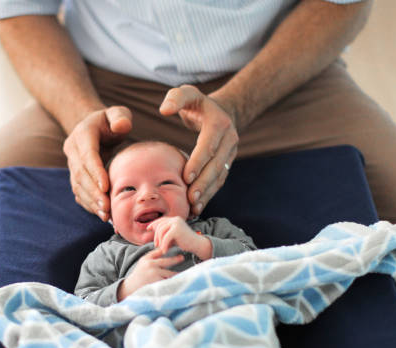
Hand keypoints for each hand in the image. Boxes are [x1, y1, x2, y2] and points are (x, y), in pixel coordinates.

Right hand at [63, 106, 131, 220]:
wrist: (95, 127)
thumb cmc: (110, 121)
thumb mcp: (117, 113)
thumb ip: (120, 116)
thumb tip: (121, 126)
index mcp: (82, 134)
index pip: (87, 155)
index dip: (95, 172)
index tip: (105, 187)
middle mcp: (72, 150)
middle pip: (81, 174)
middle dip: (93, 192)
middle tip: (106, 207)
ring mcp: (72, 164)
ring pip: (77, 186)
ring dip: (91, 201)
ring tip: (105, 215)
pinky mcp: (75, 176)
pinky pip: (79, 192)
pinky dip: (89, 204)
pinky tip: (100, 214)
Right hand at [117, 248, 182, 300]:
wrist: (129, 289)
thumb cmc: (138, 276)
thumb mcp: (142, 263)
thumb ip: (152, 257)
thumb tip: (165, 249)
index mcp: (146, 259)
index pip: (159, 251)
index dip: (168, 248)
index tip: (176, 247)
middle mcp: (150, 265)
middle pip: (168, 261)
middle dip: (176, 259)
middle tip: (182, 258)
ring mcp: (154, 274)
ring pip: (170, 274)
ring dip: (176, 275)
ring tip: (183, 274)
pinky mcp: (157, 283)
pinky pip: (168, 282)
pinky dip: (172, 283)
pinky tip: (178, 283)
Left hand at [148, 216, 211, 259]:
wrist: (197, 245)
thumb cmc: (184, 241)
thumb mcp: (172, 235)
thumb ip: (164, 232)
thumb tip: (151, 230)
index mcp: (175, 219)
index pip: (161, 220)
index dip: (153, 224)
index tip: (148, 229)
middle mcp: (175, 219)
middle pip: (159, 226)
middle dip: (156, 236)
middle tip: (156, 245)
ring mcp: (176, 223)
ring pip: (161, 232)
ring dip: (160, 241)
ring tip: (161, 248)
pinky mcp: (177, 229)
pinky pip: (166, 238)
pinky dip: (164, 245)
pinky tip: (165, 251)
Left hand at [159, 85, 238, 214]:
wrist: (223, 111)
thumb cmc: (198, 104)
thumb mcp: (188, 93)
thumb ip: (176, 98)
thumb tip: (165, 110)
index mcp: (219, 123)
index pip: (209, 145)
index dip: (198, 162)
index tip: (186, 177)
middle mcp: (229, 139)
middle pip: (216, 165)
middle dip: (203, 183)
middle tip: (190, 198)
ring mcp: (230, 153)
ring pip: (220, 176)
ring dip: (207, 193)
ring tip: (193, 207)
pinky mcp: (227, 163)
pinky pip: (219, 181)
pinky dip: (209, 195)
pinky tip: (197, 207)